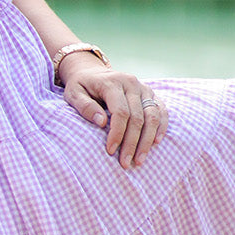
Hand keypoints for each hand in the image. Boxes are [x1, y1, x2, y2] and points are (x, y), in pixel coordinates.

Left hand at [58, 54, 168, 168]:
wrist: (92, 72)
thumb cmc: (81, 86)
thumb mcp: (73, 94)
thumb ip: (85, 106)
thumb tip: (101, 122)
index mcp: (112, 83)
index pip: (120, 112)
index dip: (117, 133)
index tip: (111, 151)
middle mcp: (131, 83)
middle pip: (138, 117)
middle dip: (132, 143)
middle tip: (125, 163)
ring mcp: (144, 88)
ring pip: (152, 116)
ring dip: (147, 140)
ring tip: (139, 160)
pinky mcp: (151, 93)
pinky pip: (161, 111)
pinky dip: (161, 127)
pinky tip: (155, 143)